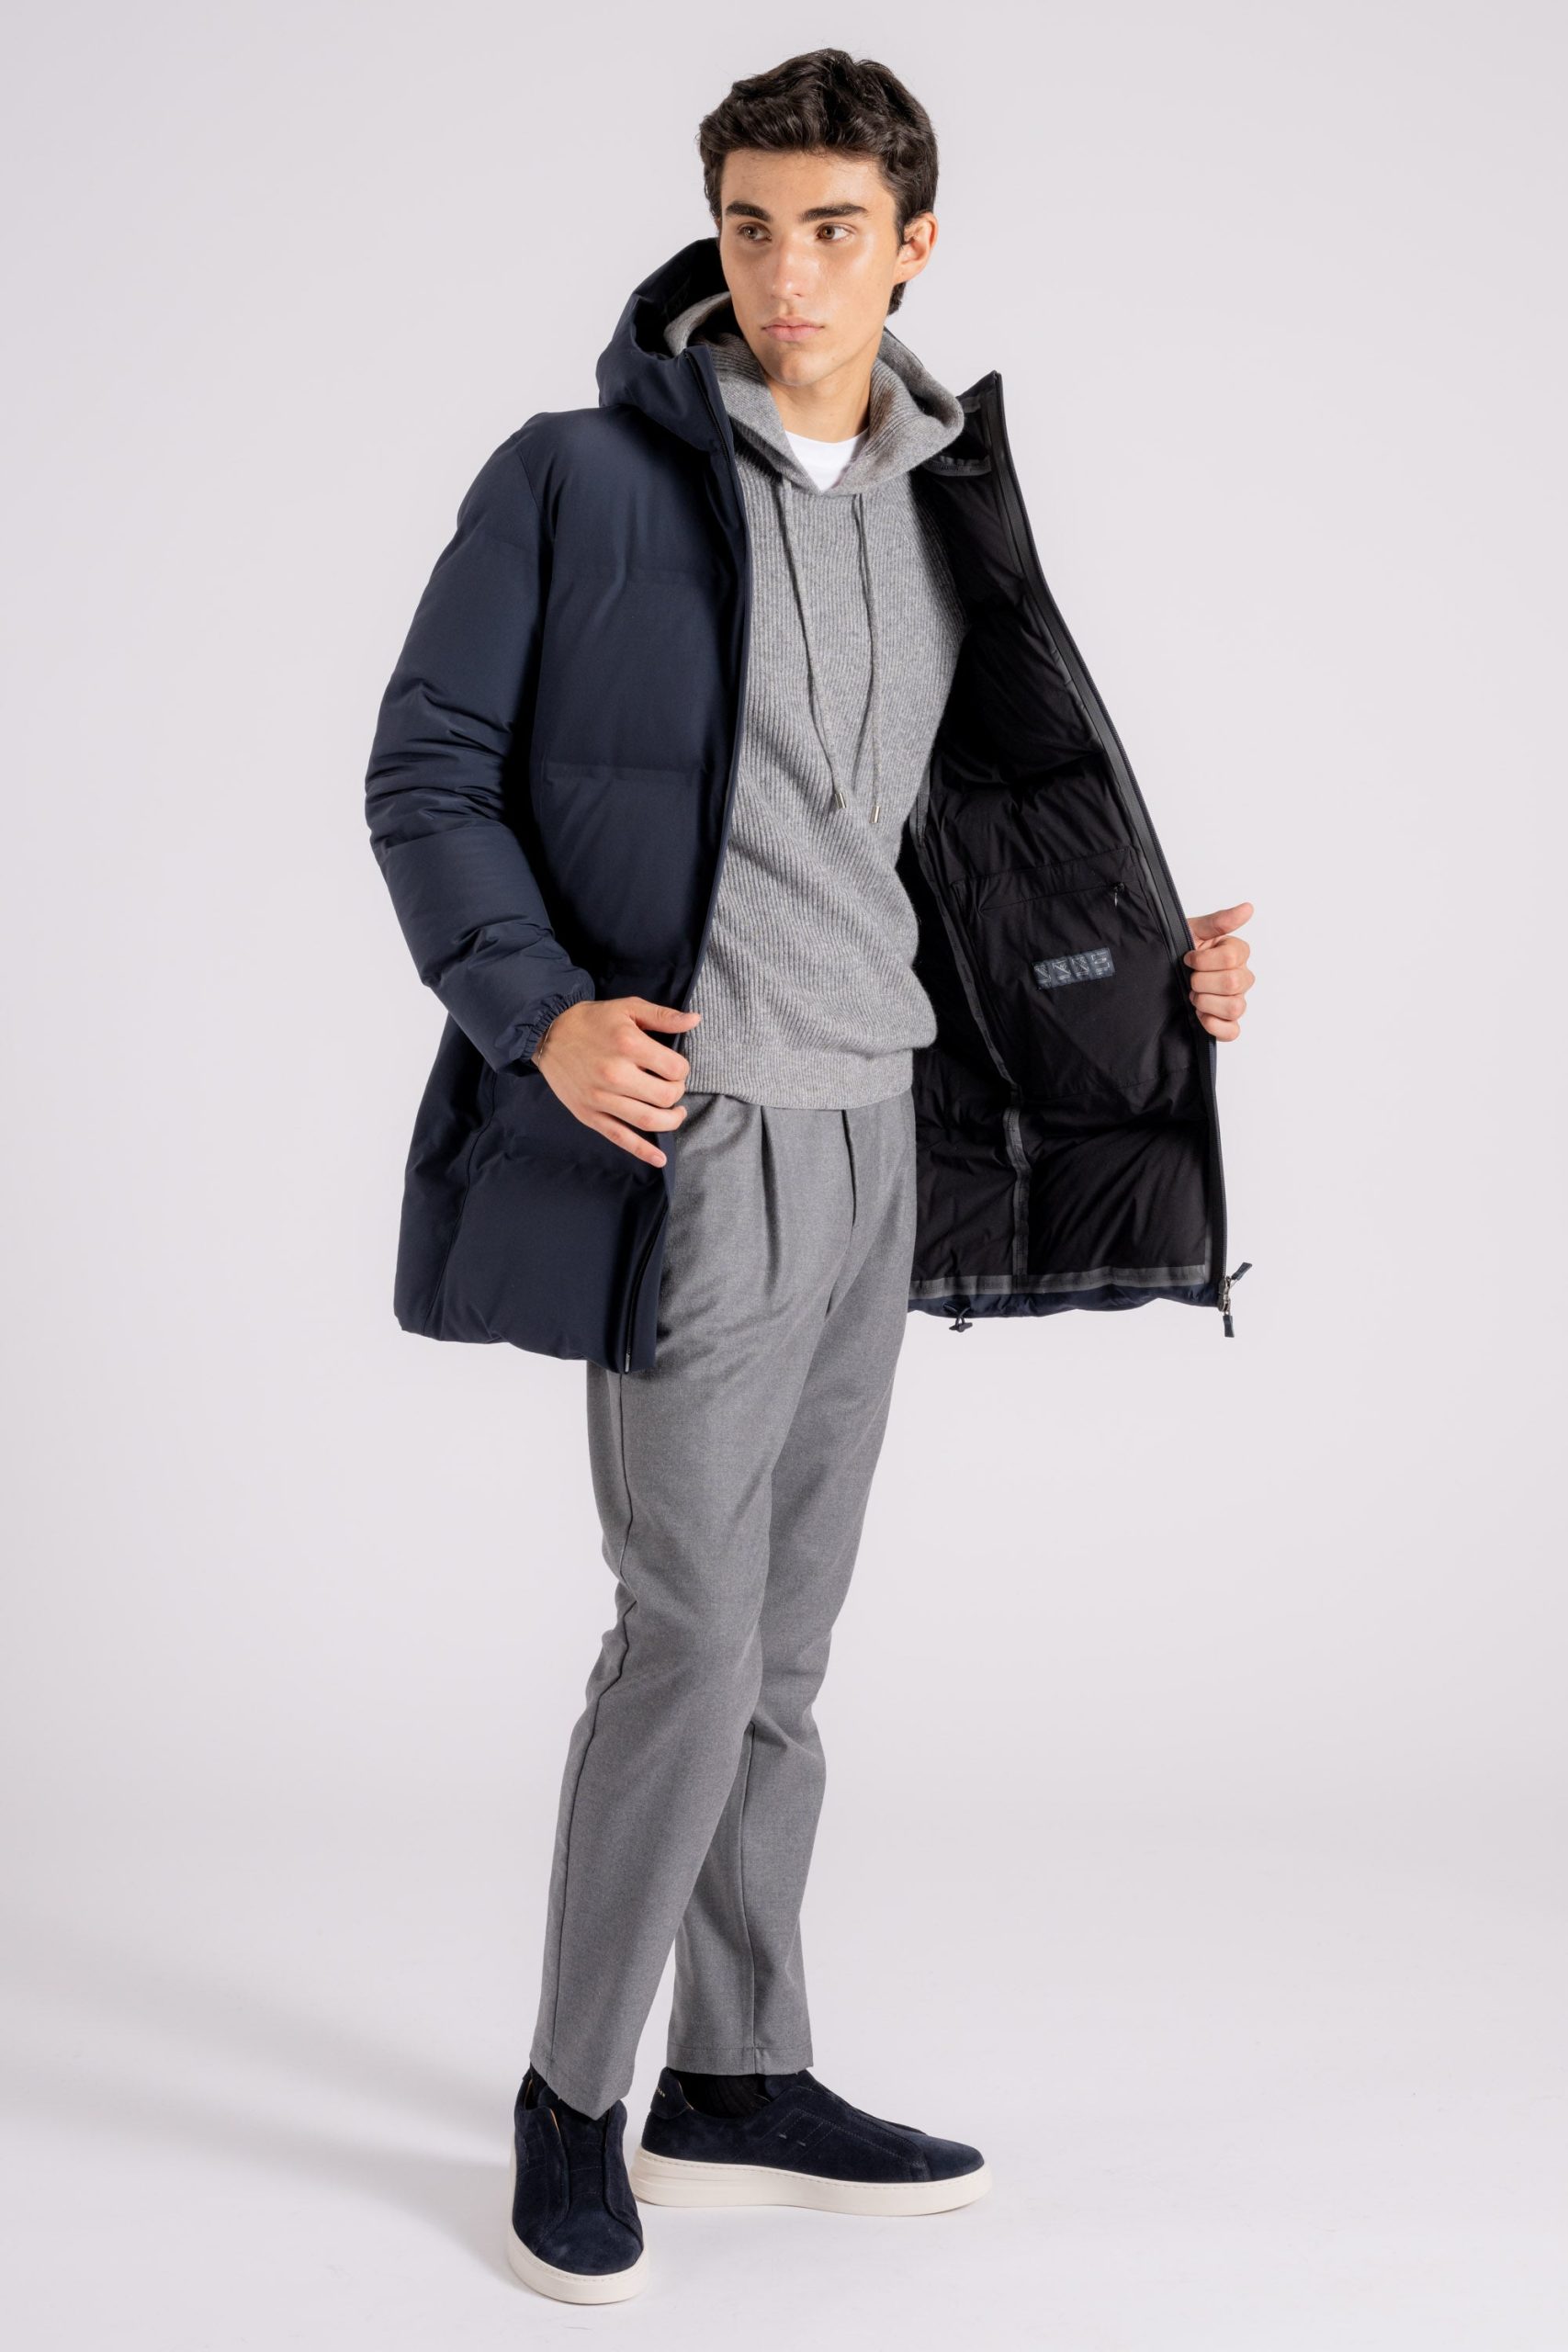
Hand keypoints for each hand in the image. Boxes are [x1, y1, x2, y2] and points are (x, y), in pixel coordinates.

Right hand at [532, 997, 699, 1166]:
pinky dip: (643, 1151)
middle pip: (665, 1097)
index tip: (675, 1067)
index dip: (682, 1069)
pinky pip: (620, 1138)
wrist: (548, 1034)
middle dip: (677, 1093)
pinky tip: (660, 1158)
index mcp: (628, 1045)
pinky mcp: (589, 1115)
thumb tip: (696, 1020)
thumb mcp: (628, 1008)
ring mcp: (601, 1098)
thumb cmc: (591, 1020)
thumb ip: (663, 1016)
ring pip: (648, 1121)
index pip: (675, 1069)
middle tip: (672, 1086)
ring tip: (675, 1114)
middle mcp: (615, 1074)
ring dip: (670, 1121)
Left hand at [1183, 902, 1254, 1039]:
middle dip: (1202, 981)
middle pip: (1234, 983)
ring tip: (1193, 996)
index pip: (1232, 957)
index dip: (1204, 960)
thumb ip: (1219, 921)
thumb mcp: (1192, 930)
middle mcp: (1240, 978)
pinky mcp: (1226, 1023)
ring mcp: (1235, 1001)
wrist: (1158, 971)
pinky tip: (1200, 1015)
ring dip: (1206, 1002)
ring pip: (1236, 1007)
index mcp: (1235, 954)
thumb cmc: (1177, 951)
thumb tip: (1247, 908)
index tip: (1188, 958)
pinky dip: (1214, 1025)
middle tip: (1189, 978)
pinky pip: (1233, 1031)